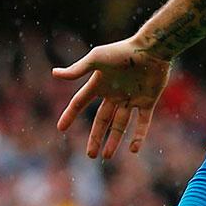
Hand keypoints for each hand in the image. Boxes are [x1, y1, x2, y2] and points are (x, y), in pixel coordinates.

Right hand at [53, 38, 172, 159]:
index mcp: (99, 84)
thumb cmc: (122, 51)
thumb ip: (78, 70)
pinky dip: (138, 135)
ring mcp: (131, 98)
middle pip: (102, 120)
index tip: (61, 128)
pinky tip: (133, 149)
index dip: (70, 115)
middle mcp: (114, 94)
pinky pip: (142, 122)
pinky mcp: (148, 101)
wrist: (151, 49)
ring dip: (114, 140)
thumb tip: (54, 74)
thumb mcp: (96, 59)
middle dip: (95, 137)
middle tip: (90, 155)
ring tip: (106, 156)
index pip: (80, 102)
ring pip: (120, 124)